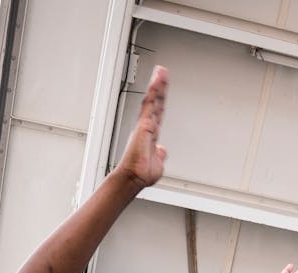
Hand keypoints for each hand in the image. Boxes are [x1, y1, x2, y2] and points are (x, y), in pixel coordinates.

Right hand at [116, 66, 167, 189]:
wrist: (134, 177)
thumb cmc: (142, 173)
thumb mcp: (157, 163)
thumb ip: (160, 154)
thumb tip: (162, 150)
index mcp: (150, 135)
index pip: (158, 113)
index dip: (160, 101)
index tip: (162, 89)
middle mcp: (147, 127)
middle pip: (156, 103)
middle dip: (159, 88)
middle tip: (162, 72)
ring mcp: (145, 124)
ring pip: (153, 100)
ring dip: (158, 85)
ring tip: (161, 71)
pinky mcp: (144, 124)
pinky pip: (150, 104)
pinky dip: (154, 91)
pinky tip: (157, 81)